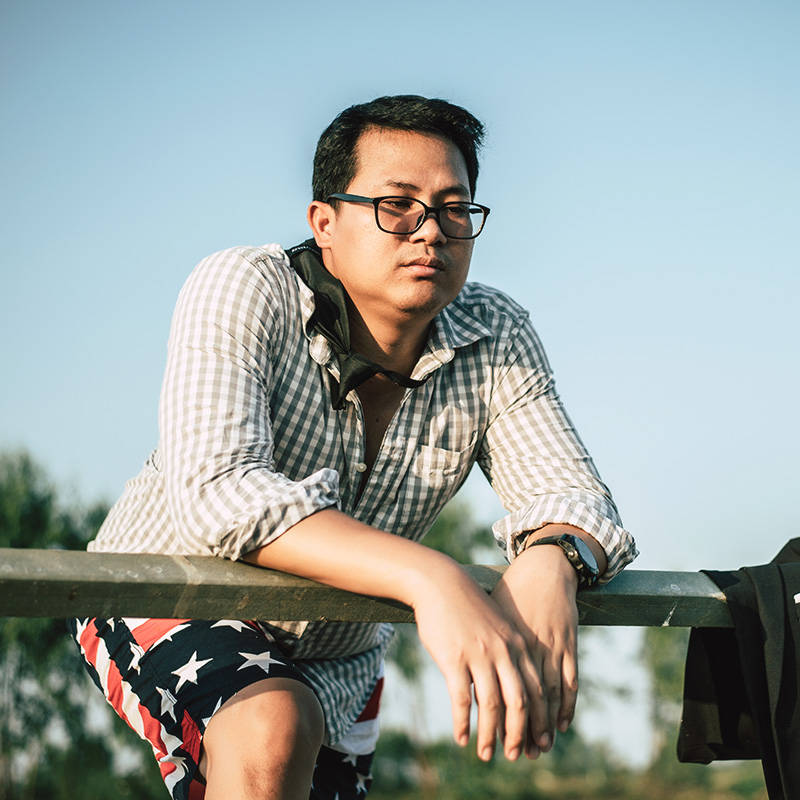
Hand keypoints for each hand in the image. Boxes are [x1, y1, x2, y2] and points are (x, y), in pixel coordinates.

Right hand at [410, 562, 537, 761]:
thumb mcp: (496, 626)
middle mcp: (503, 652)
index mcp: (517, 644)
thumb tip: (512, 685)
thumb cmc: (467, 607)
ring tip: (486, 754)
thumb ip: (508, 652)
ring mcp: (479, 656)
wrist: (440, 583)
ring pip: (492, 706)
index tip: (538, 741)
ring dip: (490, 735)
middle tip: (515, 755)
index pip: (536, 690)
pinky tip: (460, 738)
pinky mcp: (454, 659)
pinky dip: (463, 723)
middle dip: (519, 734)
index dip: (539, 720)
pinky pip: (463, 700)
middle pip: (519, 702)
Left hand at [491, 544, 579, 758]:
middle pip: (520, 696)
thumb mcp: (487, 614)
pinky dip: (566, 704)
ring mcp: (550, 645)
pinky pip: (569, 679)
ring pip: (546, 693)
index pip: (495, 687)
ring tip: (538, 747)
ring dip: (542, 723)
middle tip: (513, 754)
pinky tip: (561, 723)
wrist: (543, 567)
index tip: (484, 740)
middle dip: (517, 728)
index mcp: (501, 641)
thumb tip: (459, 668)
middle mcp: (525, 646)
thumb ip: (478, 642)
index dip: (492, 717)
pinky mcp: (569, 643)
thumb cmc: (510, 589)